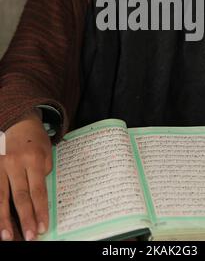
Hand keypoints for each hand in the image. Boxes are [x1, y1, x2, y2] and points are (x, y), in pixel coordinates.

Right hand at [0, 110, 51, 240]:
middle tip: (30, 236)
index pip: (38, 191)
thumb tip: (38, 197)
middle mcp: (15, 163)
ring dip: (5, 219)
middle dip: (26, 218)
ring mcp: (1, 165)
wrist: (17, 122)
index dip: (41, 210)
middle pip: (20, 196)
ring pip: (2, 197)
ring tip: (8, 236)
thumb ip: (43, 173)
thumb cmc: (35, 139)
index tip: (43, 226)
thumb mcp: (47, 152)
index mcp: (33, 159)